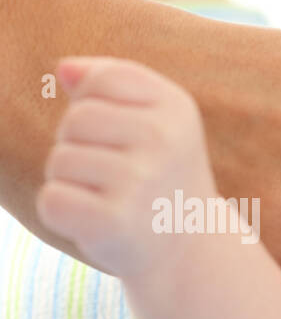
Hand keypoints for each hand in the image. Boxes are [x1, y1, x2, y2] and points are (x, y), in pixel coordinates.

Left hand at [37, 57, 216, 279]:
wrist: (190, 249)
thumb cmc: (161, 175)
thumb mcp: (158, 118)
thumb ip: (112, 81)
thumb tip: (63, 69)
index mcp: (176, 108)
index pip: (100, 81)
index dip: (97, 107)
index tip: (126, 137)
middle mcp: (163, 141)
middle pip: (74, 120)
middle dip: (81, 146)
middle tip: (118, 175)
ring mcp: (140, 182)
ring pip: (59, 161)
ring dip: (73, 183)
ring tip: (112, 199)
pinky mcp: (114, 222)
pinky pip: (52, 200)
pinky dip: (64, 215)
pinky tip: (98, 222)